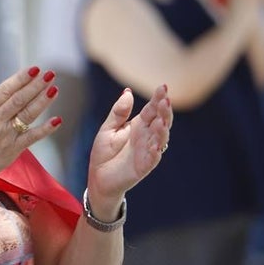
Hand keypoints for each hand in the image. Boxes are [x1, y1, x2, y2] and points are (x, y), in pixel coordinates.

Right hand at [0, 66, 60, 185]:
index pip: (5, 91)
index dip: (20, 79)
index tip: (34, 69)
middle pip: (19, 100)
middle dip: (35, 86)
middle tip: (49, 74)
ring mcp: (7, 136)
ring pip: (27, 115)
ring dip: (42, 101)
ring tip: (54, 89)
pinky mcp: (15, 149)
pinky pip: (32, 137)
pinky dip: (45, 129)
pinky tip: (57, 120)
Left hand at [85, 85, 172, 217]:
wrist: (98, 178)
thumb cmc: (104, 152)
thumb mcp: (108, 128)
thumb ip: (118, 112)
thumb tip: (127, 92)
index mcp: (138, 125)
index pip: (152, 109)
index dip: (158, 98)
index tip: (163, 86)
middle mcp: (146, 136)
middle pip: (161, 120)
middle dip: (164, 111)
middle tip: (165, 100)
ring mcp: (147, 151)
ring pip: (161, 138)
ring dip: (163, 129)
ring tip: (161, 119)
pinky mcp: (144, 166)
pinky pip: (153, 158)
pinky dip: (156, 152)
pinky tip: (157, 145)